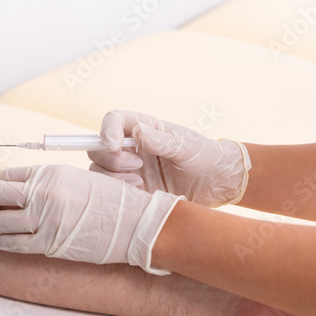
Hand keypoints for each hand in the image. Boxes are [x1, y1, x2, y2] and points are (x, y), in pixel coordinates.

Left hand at [0, 165, 182, 274]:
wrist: (136, 224)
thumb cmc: (111, 200)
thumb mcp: (77, 178)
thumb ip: (47, 182)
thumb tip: (18, 188)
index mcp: (50, 172)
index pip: (5, 174)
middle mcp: (44, 193)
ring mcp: (46, 219)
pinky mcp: (51, 243)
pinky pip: (16, 242)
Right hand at [89, 110, 250, 206]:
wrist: (217, 185)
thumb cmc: (206, 157)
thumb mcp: (188, 147)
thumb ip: (163, 141)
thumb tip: (138, 132)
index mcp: (144, 128)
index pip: (114, 120)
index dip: (107, 130)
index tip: (114, 146)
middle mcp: (131, 148)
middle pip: (98, 148)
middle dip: (111, 159)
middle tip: (138, 167)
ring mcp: (129, 170)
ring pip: (99, 171)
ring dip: (113, 178)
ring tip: (140, 183)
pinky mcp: (132, 191)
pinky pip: (110, 193)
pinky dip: (118, 195)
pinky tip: (141, 195)